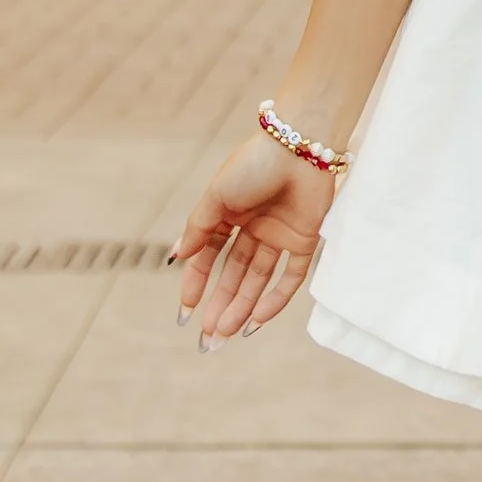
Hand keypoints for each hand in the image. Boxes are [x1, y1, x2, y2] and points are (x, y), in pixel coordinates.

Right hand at [169, 127, 336, 348]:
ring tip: (224, 334)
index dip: (197, 282)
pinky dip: (275, 300)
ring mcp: (279, 234)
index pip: (210, 255)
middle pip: (234, 273)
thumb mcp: (216, 195)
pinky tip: (256, 321)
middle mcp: (254, 226)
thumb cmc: (254, 163)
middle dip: (219, 304)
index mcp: (229, 212)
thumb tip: (176, 258)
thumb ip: (198, 228)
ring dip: (241, 307)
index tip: (186, 310)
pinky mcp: (305, 239)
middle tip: (206, 337)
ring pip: (258, 279)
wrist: (300, 144)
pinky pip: (289, 277)